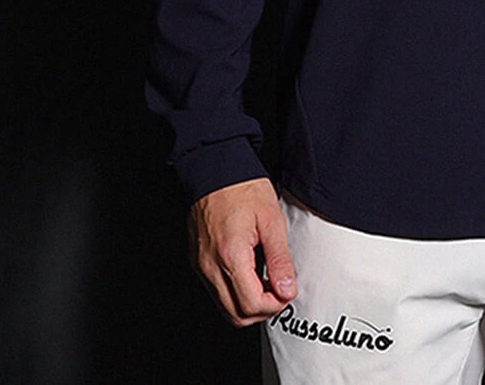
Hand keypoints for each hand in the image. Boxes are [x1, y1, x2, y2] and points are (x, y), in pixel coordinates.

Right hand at [189, 177, 296, 324]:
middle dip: (262, 310)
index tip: (286, 291)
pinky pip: (216, 292)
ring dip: (248, 304)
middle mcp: (210, 266)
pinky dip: (235, 293)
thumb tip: (287, 289)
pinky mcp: (197, 262)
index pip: (252, 304)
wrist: (214, 168)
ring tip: (266, 282)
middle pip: (236, 315)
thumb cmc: (242, 188)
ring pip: (224, 308)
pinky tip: (250, 274)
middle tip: (278, 290)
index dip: (275, 305)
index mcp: (231, 256)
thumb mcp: (271, 220)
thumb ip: (280, 259)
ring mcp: (201, 266)